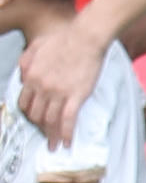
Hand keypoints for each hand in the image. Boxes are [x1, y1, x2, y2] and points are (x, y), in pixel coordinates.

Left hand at [15, 19, 105, 143]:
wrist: (86, 37)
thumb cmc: (64, 38)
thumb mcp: (36, 46)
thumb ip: (25, 62)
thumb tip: (22, 76)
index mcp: (30, 77)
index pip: (24, 104)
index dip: (29, 115)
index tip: (35, 121)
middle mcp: (41, 88)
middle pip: (36, 115)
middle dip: (39, 128)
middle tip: (46, 135)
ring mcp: (58, 93)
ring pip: (50, 121)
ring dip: (52, 136)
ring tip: (54, 146)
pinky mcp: (76, 96)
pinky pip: (68, 119)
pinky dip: (67, 134)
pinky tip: (68, 143)